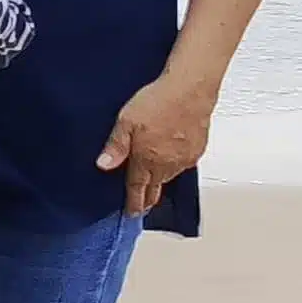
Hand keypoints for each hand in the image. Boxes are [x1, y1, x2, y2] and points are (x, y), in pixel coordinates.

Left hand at [98, 70, 217, 213]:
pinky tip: (169, 156)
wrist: (190, 90)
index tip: (131, 213)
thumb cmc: (158, 102)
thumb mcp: (126, 122)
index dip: (133, 204)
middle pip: (156, 187)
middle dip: (147, 196)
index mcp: (147, 161)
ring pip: (170, 176)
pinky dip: (174, 164)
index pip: (137, 190)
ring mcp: (184, 159)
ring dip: (160, 178)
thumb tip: (103, 165)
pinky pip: (183, 164)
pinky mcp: (197, 150)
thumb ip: (116, 146)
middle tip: (141, 202)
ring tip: (153, 177)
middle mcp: (167, 165)